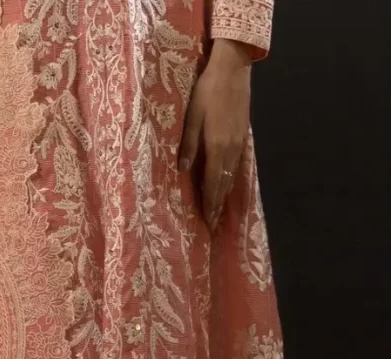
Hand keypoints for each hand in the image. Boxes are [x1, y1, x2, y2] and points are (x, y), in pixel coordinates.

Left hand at [178, 40, 251, 230]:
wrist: (233, 68)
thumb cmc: (208, 89)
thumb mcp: (192, 116)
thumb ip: (188, 144)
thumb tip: (182, 170)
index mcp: (216, 145)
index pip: (213, 181)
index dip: (209, 202)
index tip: (207, 219)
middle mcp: (230, 148)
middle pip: (223, 183)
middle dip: (217, 204)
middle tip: (212, 224)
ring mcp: (238, 142)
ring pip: (231, 175)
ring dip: (224, 194)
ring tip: (219, 211)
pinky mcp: (242, 135)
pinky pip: (236, 164)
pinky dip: (231, 178)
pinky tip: (227, 184)